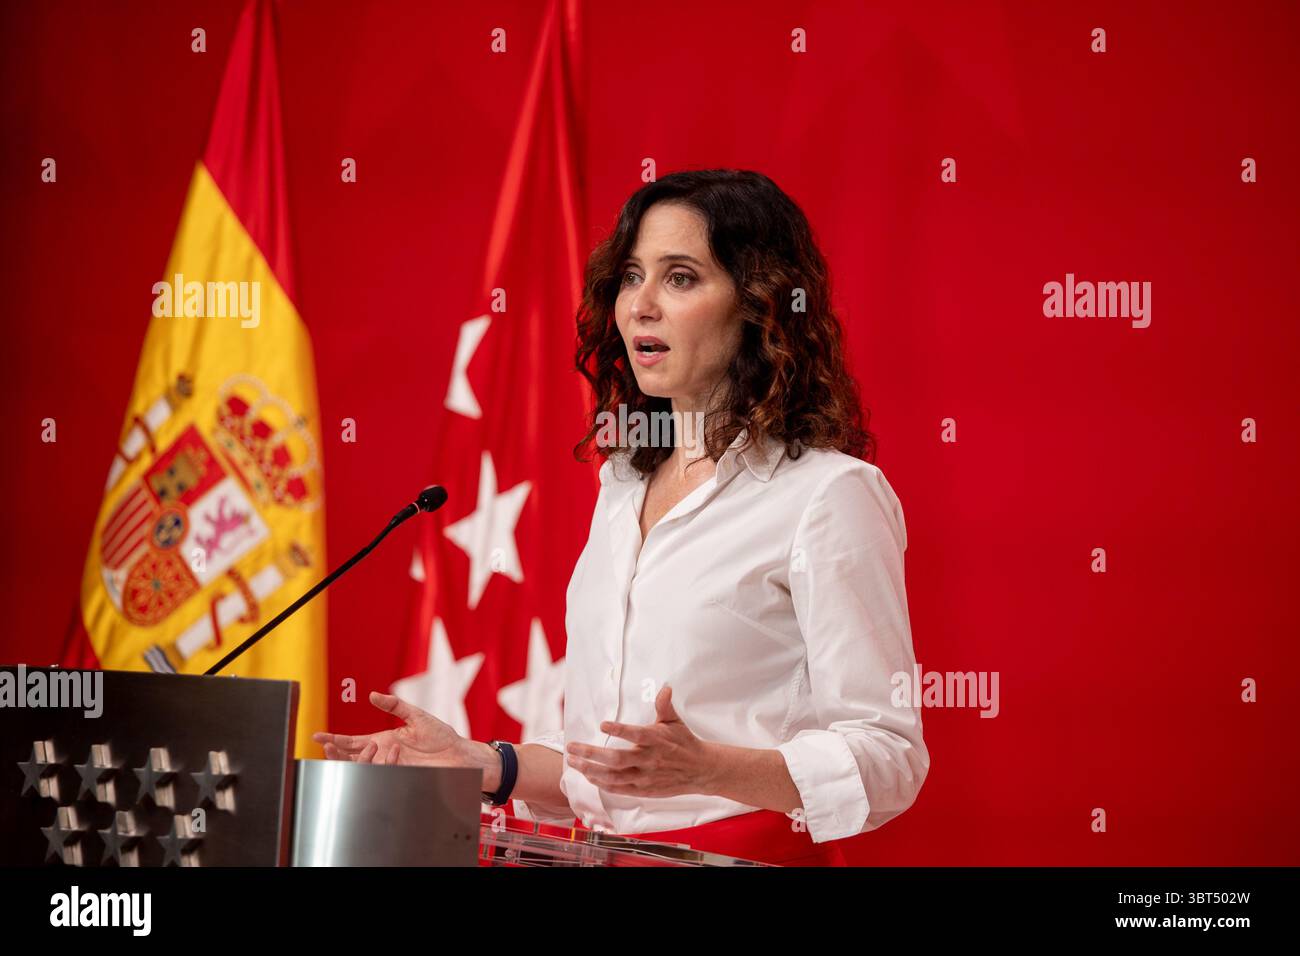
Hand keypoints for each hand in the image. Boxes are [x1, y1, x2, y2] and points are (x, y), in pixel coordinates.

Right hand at [312, 691, 472, 767]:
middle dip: (335, 751)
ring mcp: (390, 765)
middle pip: (352, 756)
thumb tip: (372, 695)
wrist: (458, 754)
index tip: (317, 736)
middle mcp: (383, 754)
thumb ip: (395, 706)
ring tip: (337, 749)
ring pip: (362, 766)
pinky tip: (365, 756)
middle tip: (323, 745)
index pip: (353, 741)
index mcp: (384, 739)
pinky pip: (381, 772)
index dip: (335, 739)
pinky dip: (372, 765)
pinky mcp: (400, 774)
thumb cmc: (440, 735)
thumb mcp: (416, 716)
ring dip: (348, 759)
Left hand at [564, 684, 716, 797]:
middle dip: (591, 754)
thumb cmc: (684, 742)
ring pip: (613, 776)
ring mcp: (645, 777)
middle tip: (572, 747)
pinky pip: (619, 789)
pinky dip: (602, 784)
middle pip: (616, 759)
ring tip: (573, 762)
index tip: (602, 724)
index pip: (636, 734)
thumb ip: (664, 705)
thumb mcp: (675, 721)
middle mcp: (649, 759)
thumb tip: (665, 687)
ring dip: (591, 770)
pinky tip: (589, 776)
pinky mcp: (643, 789)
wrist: (700, 770)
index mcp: (656, 740)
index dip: (619, 730)